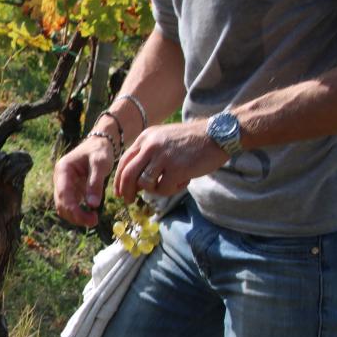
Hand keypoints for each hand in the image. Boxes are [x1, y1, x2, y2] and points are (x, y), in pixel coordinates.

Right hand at [52, 134, 117, 227]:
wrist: (100, 144)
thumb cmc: (99, 151)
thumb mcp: (100, 164)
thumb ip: (95, 183)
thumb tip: (93, 205)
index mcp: (63, 170)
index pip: (63, 194)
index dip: (73, 209)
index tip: (89, 219)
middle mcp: (59, 178)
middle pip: (61, 204)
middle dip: (75, 216)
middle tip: (94, 222)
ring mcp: (64, 185)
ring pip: (64, 207)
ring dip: (76, 216)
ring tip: (93, 220)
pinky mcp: (70, 190)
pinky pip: (71, 205)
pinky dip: (79, 212)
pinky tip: (91, 215)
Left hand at [114, 121, 228, 202]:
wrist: (217, 135)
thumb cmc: (191, 140)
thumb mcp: (163, 138)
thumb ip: (148, 154)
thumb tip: (134, 180)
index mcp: (146, 137)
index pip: (124, 162)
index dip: (119, 180)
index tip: (119, 192)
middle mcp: (150, 145)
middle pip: (128, 175)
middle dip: (126, 191)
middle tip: (129, 201)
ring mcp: (163, 157)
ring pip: (145, 184)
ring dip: (155, 190)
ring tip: (169, 184)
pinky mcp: (176, 168)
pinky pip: (163, 189)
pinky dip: (172, 190)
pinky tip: (184, 181)